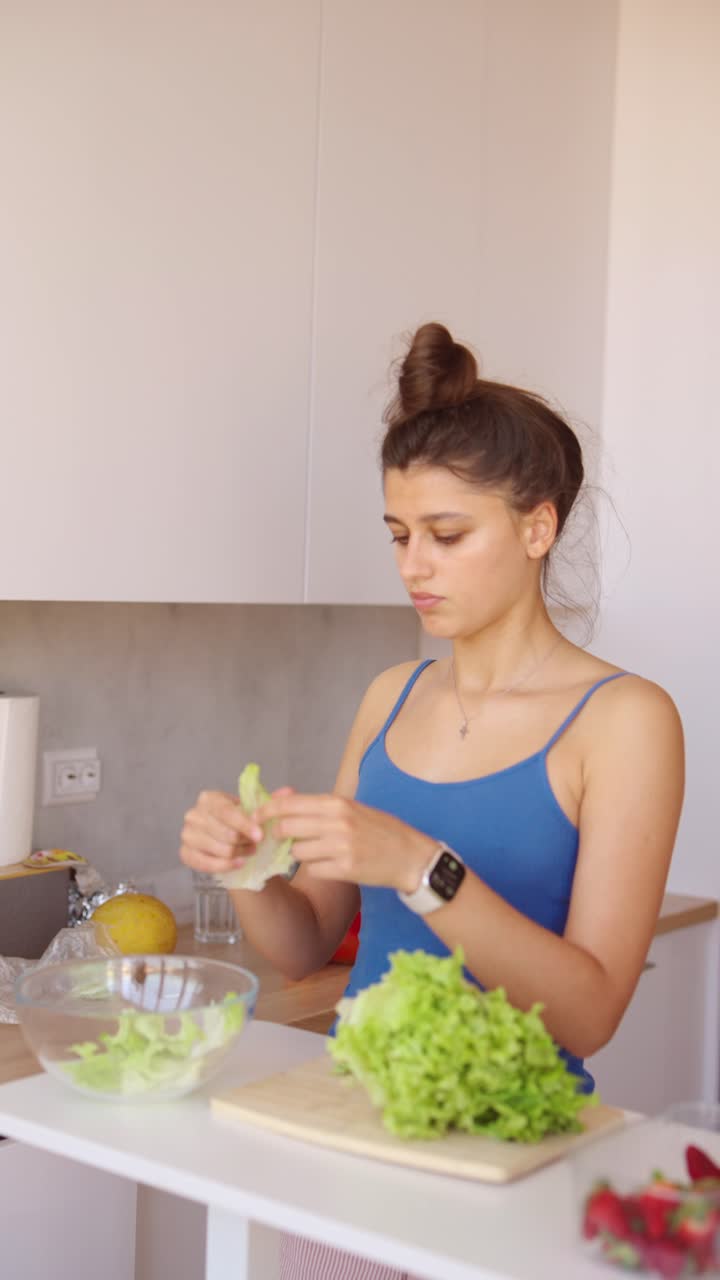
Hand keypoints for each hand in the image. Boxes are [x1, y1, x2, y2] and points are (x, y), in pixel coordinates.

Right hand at [179, 788, 271, 874]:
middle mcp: (193, 814)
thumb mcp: (253, 810)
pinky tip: (239, 863)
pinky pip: (206, 864)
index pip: (226, 812)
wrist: (227, 839)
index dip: (244, 824)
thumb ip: (270, 801)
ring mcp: (187, 835)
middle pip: (224, 833)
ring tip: (249, 851)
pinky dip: (225, 865)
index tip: (260, 835)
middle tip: (256, 844)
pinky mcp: (185, 853)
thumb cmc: (239, 822)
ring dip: (239, 853)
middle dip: (244, 841)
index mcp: (208, 798)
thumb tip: (288, 791)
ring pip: (219, 849)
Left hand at [253, 792, 435, 892]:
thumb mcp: (352, 808)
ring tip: (319, 852)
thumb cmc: (380, 830)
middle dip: (279, 836)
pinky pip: (313, 870)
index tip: (254, 817)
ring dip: (300, 855)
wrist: (411, 856)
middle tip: (282, 840)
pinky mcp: (344, 869)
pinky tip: (332, 865)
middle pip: (286, 828)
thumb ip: (319, 806)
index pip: (289, 804)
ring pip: (297, 852)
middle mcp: (337, 822)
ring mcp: (341, 847)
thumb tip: (282, 800)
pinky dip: (317, 869)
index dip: (266, 811)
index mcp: (337, 803)